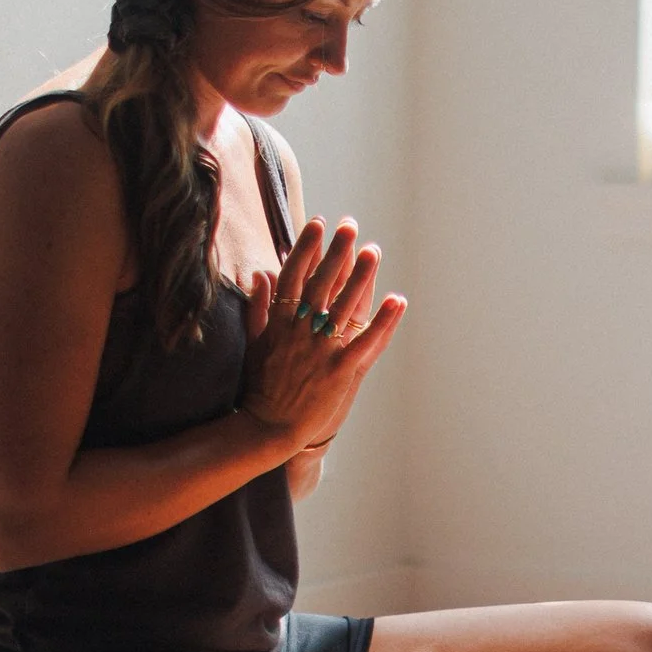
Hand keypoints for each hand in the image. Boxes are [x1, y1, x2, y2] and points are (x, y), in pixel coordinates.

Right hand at [240, 217, 404, 449]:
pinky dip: (383, 321)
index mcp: (279, 322)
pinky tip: (397, 300)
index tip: (317, 223)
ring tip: (373, 250)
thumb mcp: (254, 342)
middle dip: (335, 252)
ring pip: (345, 306)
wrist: (268, 427)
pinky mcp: (341, 371)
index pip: (293, 275)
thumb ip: (258, 307)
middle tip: (350, 226)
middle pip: (321, 284)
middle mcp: (301, 332)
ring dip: (361, 277)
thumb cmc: (260, 385)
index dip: (306, 247)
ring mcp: (322, 351)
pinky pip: (366, 341)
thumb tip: (259, 273)